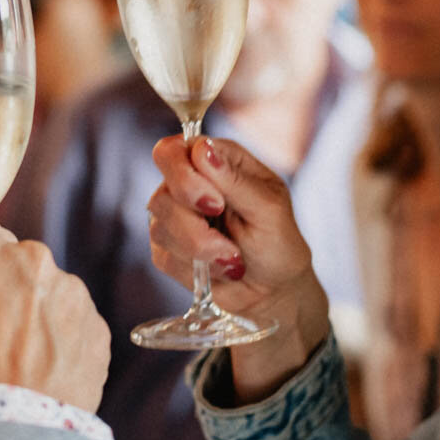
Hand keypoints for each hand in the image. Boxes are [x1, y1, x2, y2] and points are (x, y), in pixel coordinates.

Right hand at [0, 220, 108, 425]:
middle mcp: (32, 259)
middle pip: (16, 267)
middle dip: (2, 295)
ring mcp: (70, 296)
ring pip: (47, 300)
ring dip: (33, 323)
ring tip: (10, 370)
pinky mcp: (96, 333)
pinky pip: (73, 333)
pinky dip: (58, 351)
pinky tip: (35, 380)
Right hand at [147, 135, 330, 402]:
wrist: (273, 291)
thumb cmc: (278, 243)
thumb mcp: (269, 209)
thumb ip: (234, 179)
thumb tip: (201, 148)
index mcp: (214, 161)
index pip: (172, 151)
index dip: (183, 176)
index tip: (217, 203)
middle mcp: (187, 184)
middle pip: (162, 193)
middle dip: (194, 224)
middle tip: (228, 243)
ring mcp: (173, 217)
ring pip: (161, 229)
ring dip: (202, 251)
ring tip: (233, 258)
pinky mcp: (167, 250)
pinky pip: (164, 257)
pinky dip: (197, 269)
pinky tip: (220, 269)